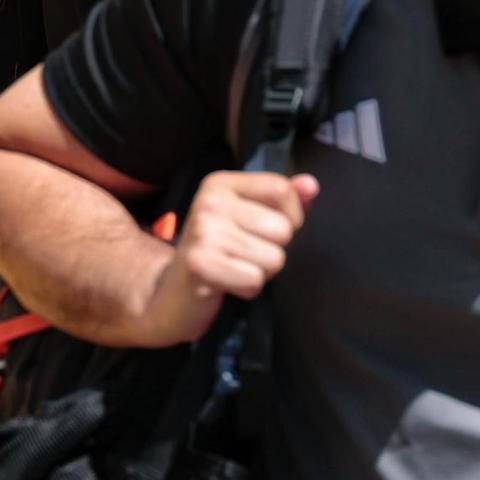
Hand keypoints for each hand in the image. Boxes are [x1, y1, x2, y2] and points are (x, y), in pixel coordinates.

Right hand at [137, 172, 319, 345]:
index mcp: (221, 184)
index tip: (269, 232)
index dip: (291, 217)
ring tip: (233, 270)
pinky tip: (225, 285)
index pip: (282, 190)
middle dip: (272, 250)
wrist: (168, 295)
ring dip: (259, 272)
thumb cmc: (217, 254)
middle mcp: (210, 202)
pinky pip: (254, 279)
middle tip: (242, 256)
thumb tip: (311, 185)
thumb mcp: (247, 220)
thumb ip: (282, 201)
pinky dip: (246, 289)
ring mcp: (203, 232)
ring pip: (273, 257)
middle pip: (282, 228)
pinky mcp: (200, 264)